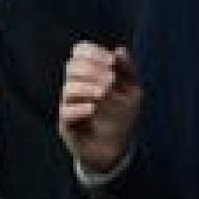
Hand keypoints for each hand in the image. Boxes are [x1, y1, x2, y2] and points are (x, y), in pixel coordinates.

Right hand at [58, 42, 140, 175]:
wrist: (116, 148)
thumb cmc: (122, 116)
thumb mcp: (132, 91)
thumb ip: (127, 70)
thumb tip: (119, 50)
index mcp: (90, 74)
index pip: (80, 52)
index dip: (92, 52)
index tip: (110, 60)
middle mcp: (76, 86)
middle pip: (72, 67)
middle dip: (92, 70)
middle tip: (111, 80)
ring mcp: (69, 105)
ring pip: (68, 88)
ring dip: (87, 87)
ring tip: (104, 93)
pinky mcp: (67, 124)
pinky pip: (66, 112)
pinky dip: (80, 108)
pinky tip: (93, 109)